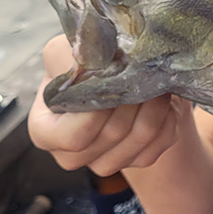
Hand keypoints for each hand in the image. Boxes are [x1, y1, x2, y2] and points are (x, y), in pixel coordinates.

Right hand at [28, 35, 186, 175]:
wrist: (119, 74)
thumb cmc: (86, 64)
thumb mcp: (66, 51)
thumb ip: (73, 57)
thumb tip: (95, 59)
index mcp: (46, 131)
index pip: (71, 137)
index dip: (96, 112)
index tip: (112, 80)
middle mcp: (71, 155)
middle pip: (110, 136)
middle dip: (132, 101)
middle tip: (144, 73)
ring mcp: (104, 162)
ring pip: (139, 141)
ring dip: (154, 108)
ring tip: (156, 82)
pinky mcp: (136, 160)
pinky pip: (158, 146)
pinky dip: (166, 121)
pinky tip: (164, 102)